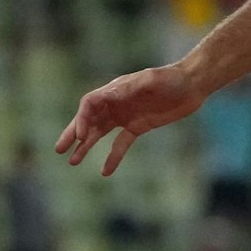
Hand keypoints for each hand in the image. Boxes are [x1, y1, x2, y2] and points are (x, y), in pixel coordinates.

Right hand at [56, 64, 203, 176]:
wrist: (191, 84)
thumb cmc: (171, 79)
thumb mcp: (150, 80)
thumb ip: (130, 88)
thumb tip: (108, 96)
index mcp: (115, 90)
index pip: (89, 104)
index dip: (82, 119)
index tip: (82, 137)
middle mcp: (115, 103)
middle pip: (88, 119)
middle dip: (73, 134)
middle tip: (59, 149)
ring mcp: (125, 115)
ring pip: (99, 132)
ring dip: (86, 146)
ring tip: (73, 161)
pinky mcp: (138, 127)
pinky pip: (121, 144)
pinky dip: (113, 157)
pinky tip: (104, 171)